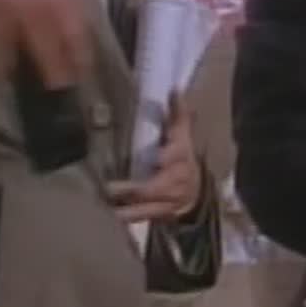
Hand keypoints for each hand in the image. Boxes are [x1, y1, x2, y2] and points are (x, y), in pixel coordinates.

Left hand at [107, 91, 202, 224]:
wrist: (196, 191)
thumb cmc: (182, 156)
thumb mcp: (182, 134)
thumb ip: (178, 113)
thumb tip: (174, 88)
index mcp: (181, 157)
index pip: (176, 156)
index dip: (167, 157)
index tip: (156, 158)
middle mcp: (176, 181)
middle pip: (156, 187)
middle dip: (134, 189)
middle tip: (109, 188)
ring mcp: (168, 201)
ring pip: (149, 207)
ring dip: (128, 209)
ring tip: (109, 208)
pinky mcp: (160, 214)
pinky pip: (144, 218)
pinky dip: (129, 218)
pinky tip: (112, 217)